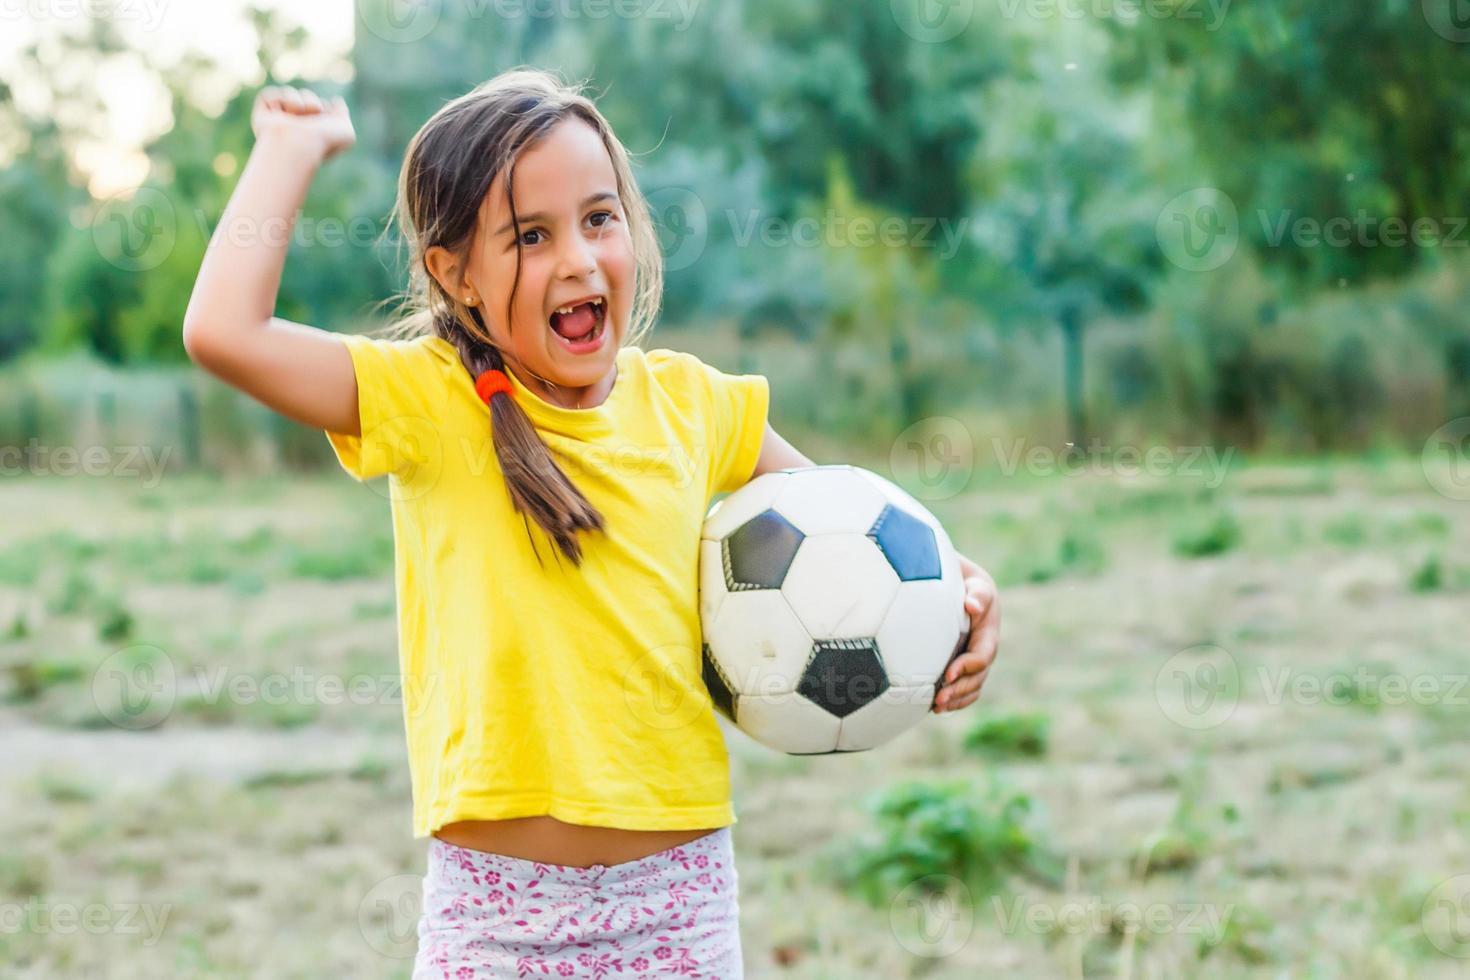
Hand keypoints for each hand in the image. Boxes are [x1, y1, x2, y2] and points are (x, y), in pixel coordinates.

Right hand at [251, 85, 355, 163]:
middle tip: (310, 119)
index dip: (325, 110)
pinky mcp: (262, 116)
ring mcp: (279, 121)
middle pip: (306, 96)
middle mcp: (296, 128)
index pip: (321, 106)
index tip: (326, 125)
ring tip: (295, 116)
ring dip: (296, 101)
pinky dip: (276, 100)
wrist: (298, 143)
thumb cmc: (324, 141)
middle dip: (311, 102)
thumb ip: (343, 115)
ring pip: (290, 93)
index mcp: (314, 132)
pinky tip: (279, 115)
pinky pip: (269, 94)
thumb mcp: (346, 132)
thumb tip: (336, 101)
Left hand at [932, 554, 999, 713]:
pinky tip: (935, 707)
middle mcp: (984, 652)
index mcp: (988, 635)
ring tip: (936, 707)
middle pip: (977, 679)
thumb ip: (977, 594)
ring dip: (956, 700)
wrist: (966, 590)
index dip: (967, 667)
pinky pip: (964, 690)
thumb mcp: (976, 585)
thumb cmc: (969, 585)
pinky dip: (954, 700)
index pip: (982, 657)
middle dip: (959, 691)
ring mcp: (975, 662)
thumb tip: (972, 605)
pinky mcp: (964, 667)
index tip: (948, 674)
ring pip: (972, 688)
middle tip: (938, 699)